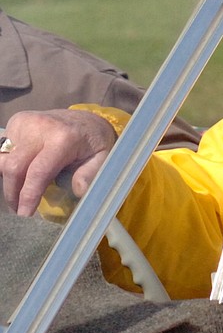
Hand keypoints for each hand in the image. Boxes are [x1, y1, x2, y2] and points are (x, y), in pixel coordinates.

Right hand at [1, 109, 115, 216]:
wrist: (87, 118)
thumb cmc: (95, 141)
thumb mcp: (102, 158)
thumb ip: (90, 174)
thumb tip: (79, 191)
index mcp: (63, 138)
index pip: (38, 172)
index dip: (28, 195)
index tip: (24, 214)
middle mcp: (40, 127)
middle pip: (13, 167)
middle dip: (13, 192)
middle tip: (19, 208)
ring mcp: (25, 122)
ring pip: (3, 159)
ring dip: (9, 180)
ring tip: (21, 191)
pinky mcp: (16, 122)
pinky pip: (3, 151)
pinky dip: (8, 166)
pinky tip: (22, 173)